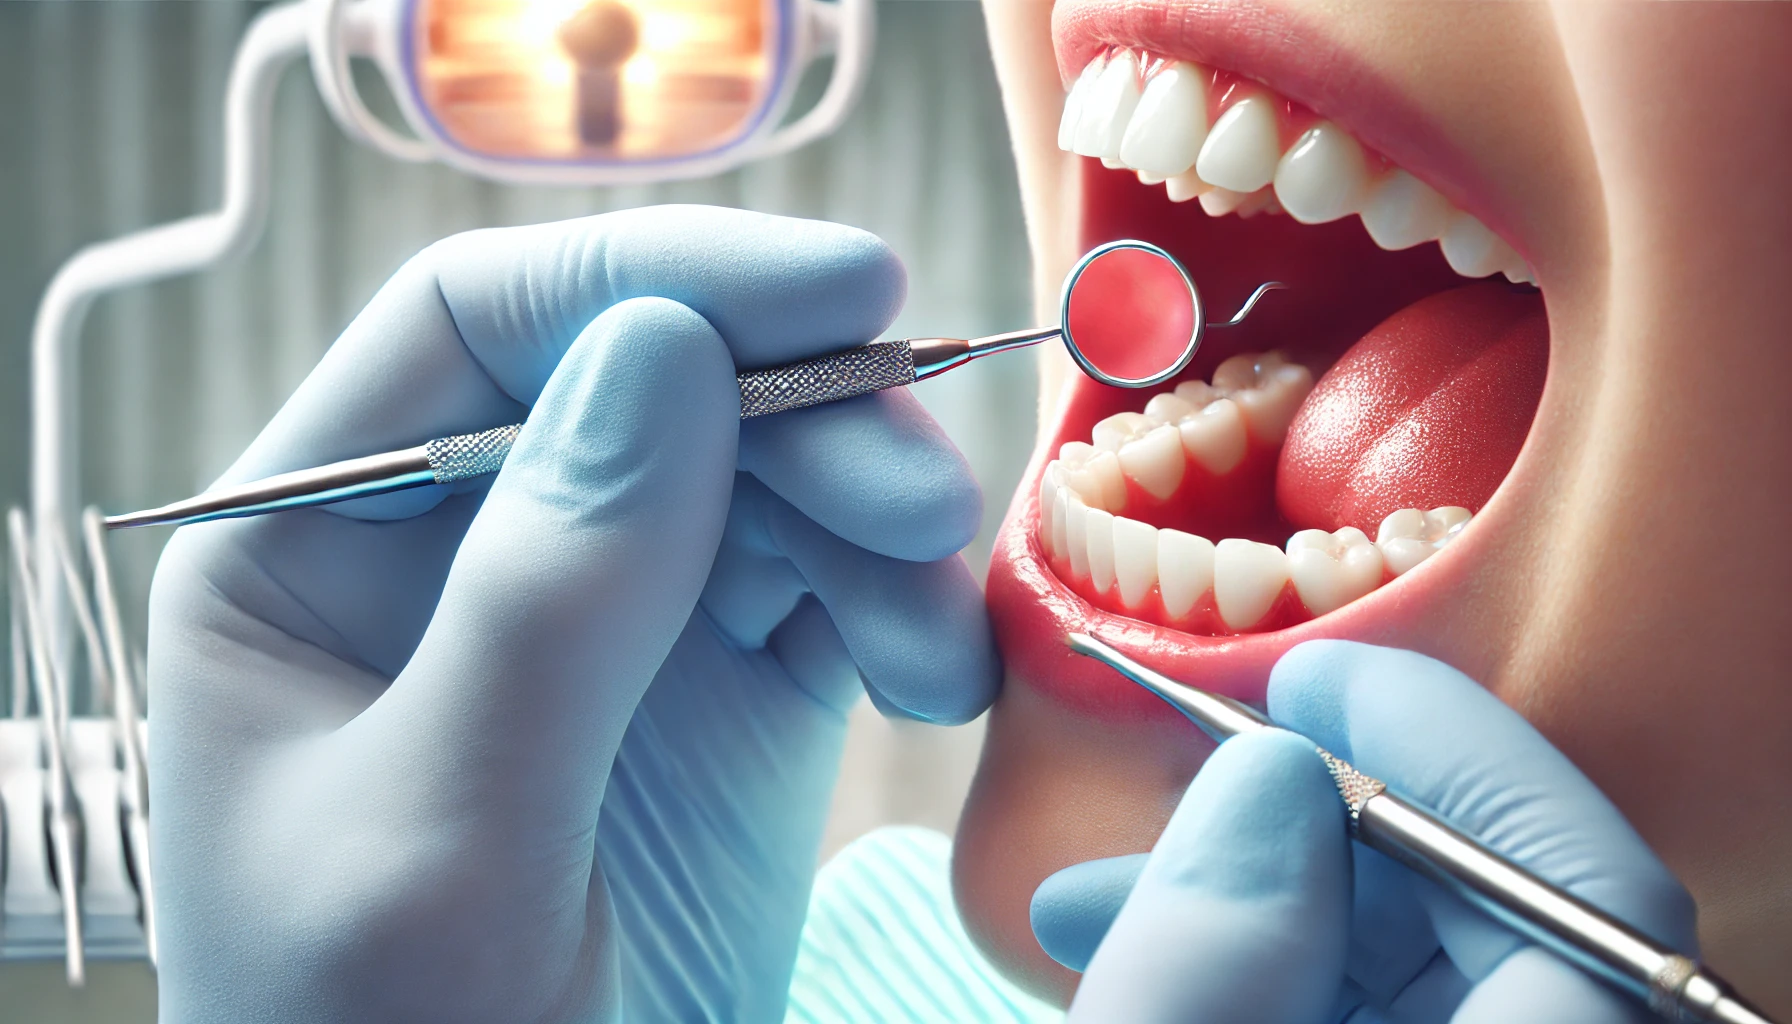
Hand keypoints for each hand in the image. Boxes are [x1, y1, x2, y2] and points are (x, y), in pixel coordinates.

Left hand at [148, 206, 1000, 1022]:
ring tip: (940, 646)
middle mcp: (461, 556)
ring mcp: (604, 620)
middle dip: (803, 420)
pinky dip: (900, 611)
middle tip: (924, 504)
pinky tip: (940, 679)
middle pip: (653, 388)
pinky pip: (828, 589)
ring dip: (873, 530)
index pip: (480, 327)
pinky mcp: (721, 696)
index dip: (662, 280)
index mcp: (314, 554)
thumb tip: (656, 355)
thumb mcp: (441, 850)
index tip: (843, 288)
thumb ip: (543, 602)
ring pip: (763, 479)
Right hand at [1029, 641, 1694, 1022]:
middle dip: (1325, 823)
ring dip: (1269, 900)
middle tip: (1198, 773)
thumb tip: (1270, 777)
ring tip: (1102, 897)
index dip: (1453, 749)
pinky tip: (1153, 949)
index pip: (1581, 886)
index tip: (1319, 677)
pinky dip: (1272, 970)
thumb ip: (1207, 959)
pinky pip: (1387, 1012)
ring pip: (1434, 965)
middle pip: (1503, 912)